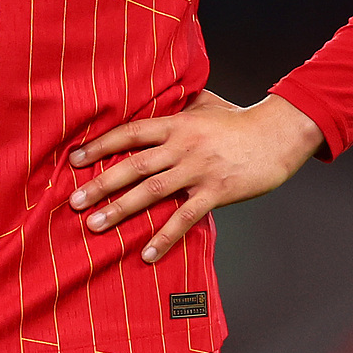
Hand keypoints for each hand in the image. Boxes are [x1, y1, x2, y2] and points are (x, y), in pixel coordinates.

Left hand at [67, 92, 323, 262]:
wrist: (278, 134)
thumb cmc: (240, 120)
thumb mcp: (206, 104)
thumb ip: (179, 105)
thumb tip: (157, 99)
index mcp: (177, 123)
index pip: (130, 133)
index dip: (100, 145)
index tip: (75, 159)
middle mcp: (182, 146)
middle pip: (133, 165)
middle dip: (100, 184)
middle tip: (73, 202)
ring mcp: (198, 170)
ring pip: (151, 192)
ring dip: (120, 211)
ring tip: (96, 225)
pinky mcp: (216, 192)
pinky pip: (184, 218)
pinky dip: (164, 237)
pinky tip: (146, 254)